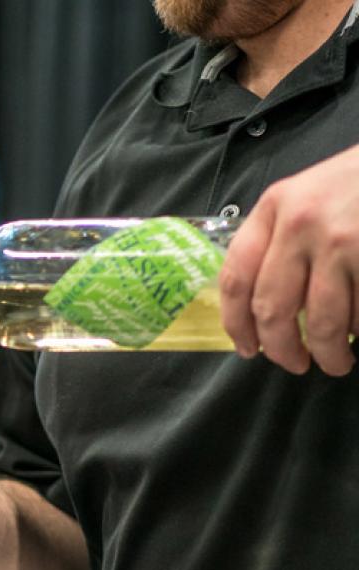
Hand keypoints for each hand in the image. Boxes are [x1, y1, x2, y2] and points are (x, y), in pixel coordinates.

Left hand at [220, 144, 358, 375]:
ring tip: (336, 361)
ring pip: (321, 321)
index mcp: (274, 207)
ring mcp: (341, 241)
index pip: (235, 278)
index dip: (237, 324)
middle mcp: (301, 223)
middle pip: (272, 309)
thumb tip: (261, 310)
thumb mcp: (307, 197)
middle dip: (281, 349)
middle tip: (294, 364)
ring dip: (328, 353)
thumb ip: (279, 241)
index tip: (247, 348)